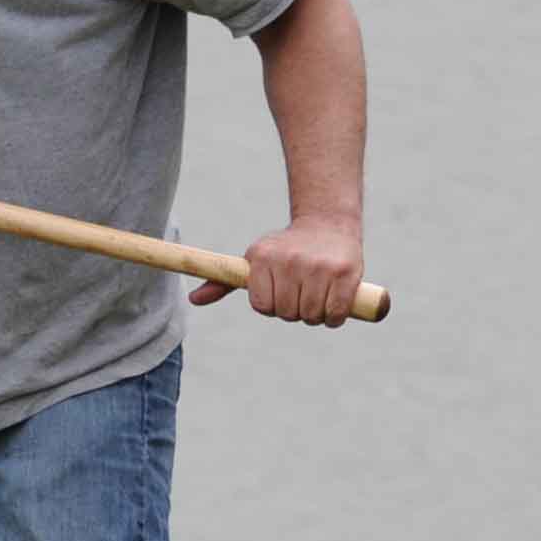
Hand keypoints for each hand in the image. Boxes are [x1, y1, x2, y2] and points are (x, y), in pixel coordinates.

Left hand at [201, 213, 363, 326]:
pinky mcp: (346, 273)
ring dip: (315, 315)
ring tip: (317, 296)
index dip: (272, 306)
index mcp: (263, 257)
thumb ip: (224, 281)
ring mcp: (319, 267)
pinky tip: (334, 304)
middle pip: (288, 313)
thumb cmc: (285, 249)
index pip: (263, 306)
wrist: (327, 223)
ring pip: (311, 316)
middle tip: (301, 294)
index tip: (280, 293)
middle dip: (294, 311)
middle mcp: (290, 260)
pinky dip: (335, 317)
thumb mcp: (254, 260)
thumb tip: (194, 300)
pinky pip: (336, 314)